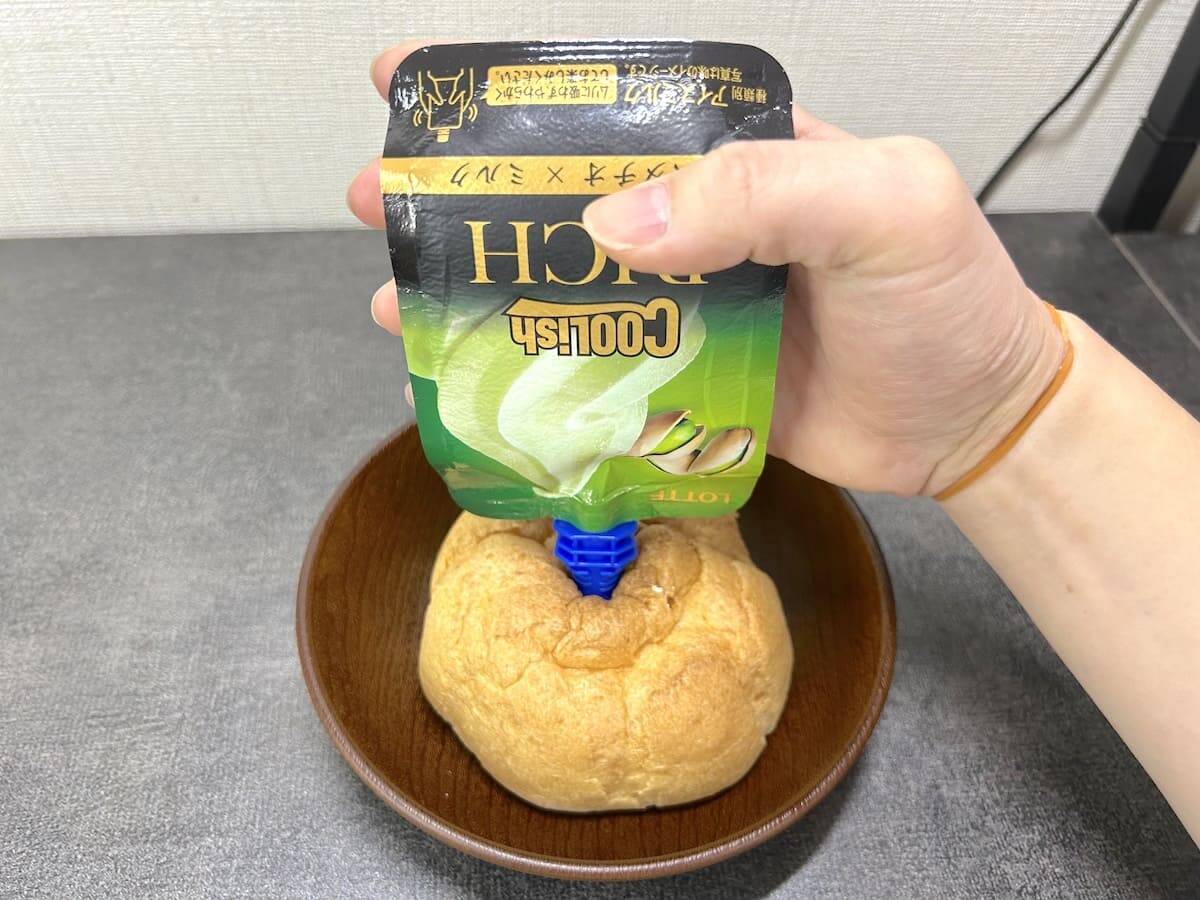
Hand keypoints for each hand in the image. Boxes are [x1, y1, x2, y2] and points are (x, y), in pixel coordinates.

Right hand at [348, 42, 1064, 495]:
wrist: (969, 422)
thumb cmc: (947, 297)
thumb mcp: (883, 206)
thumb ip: (763, 192)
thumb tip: (613, 224)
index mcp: (736, 153)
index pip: (611, 107)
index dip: (512, 93)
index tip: (418, 82)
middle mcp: (697, 222)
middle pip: (560, 198)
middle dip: (466, 197)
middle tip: (383, 199)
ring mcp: (684, 305)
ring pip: (562, 288)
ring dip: (479, 291)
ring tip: (398, 297)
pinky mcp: (682, 381)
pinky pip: (593, 372)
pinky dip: (532, 376)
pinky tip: (474, 381)